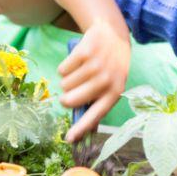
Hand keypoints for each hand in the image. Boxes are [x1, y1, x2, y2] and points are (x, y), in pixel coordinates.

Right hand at [59, 20, 130, 141]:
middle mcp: (105, 81)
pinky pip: (62, 70)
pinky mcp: (84, 53)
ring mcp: (95, 67)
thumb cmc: (110, 67)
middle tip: (72, 90)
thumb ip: (97, 102)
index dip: (81, 128)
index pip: (95, 115)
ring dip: (67, 80)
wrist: (113, 36)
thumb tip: (80, 125)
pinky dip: (65, 67)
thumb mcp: (111, 84)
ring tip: (81, 71)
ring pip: (64, 85)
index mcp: (114, 93)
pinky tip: (78, 61)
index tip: (69, 139)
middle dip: (66, 98)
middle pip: (71, 100)